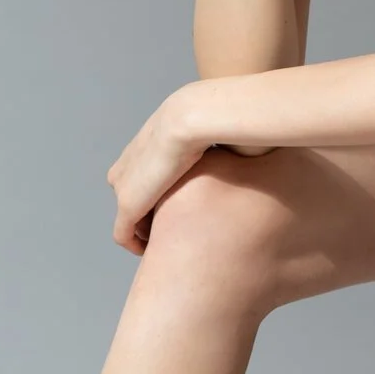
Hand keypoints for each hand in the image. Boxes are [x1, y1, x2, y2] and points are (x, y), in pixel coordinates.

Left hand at [105, 92, 210, 255]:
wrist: (194, 118)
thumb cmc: (216, 121)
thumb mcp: (220, 135)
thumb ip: (226, 151)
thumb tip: (250, 156)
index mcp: (145, 149)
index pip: (146, 180)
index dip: (164, 199)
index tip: (185, 212)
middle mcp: (127, 168)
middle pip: (135, 201)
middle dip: (153, 219)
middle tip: (180, 233)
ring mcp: (124, 188)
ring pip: (129, 221)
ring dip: (147, 234)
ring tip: (171, 246)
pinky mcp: (127, 205)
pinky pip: (124, 235)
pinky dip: (136, 246)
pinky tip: (155, 254)